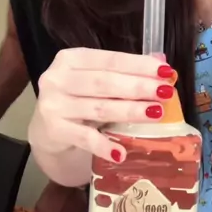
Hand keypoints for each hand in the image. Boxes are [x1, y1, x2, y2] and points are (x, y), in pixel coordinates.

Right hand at [28, 49, 175, 162]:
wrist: (46, 130)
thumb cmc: (78, 99)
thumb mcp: (97, 80)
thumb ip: (125, 71)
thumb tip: (162, 62)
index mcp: (71, 59)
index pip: (110, 59)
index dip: (139, 65)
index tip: (166, 71)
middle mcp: (57, 78)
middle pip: (105, 82)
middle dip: (138, 87)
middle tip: (165, 93)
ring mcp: (54, 105)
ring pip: (99, 108)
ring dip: (130, 111)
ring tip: (155, 114)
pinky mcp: (54, 131)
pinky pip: (84, 138)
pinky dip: (103, 145)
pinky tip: (121, 152)